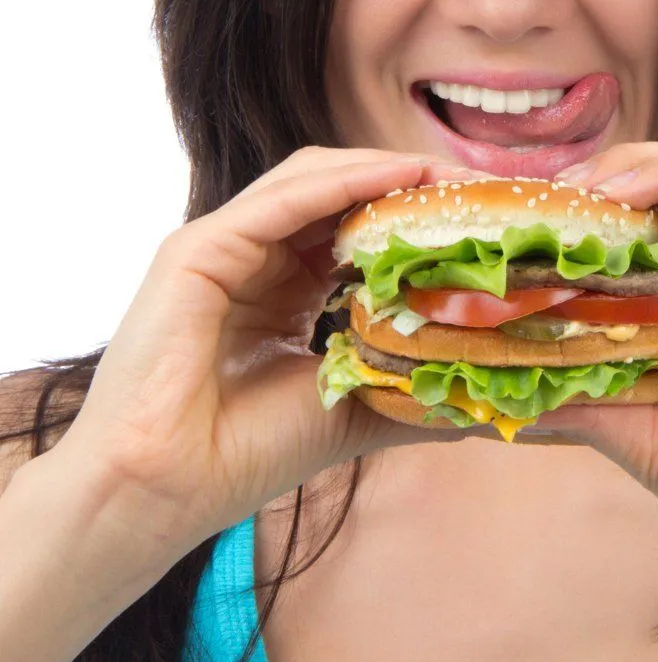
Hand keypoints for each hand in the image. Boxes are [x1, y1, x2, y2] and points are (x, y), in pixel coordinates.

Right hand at [64, 147, 474, 546]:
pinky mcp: (197, 250)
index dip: (418, 218)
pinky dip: (343, 183)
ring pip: (313, 182)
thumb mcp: (354, 410)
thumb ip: (409, 391)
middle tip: (482, 191)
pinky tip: (399, 177)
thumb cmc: (250, 453)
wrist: (167, 489)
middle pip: (342, 194)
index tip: (486, 220)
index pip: (358, 229)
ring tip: (450, 178)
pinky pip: (280, 201)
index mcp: (286, 291)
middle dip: (412, 186)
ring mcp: (225, 249)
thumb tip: (480, 395)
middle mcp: (256, 260)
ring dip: (386, 172)